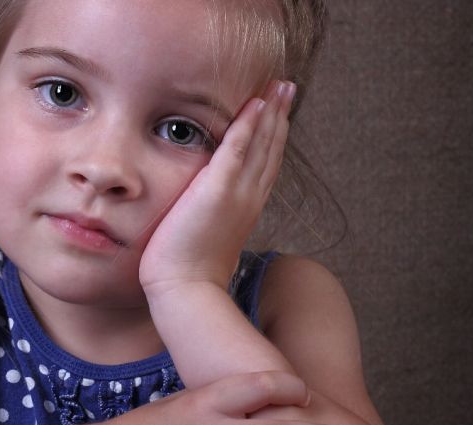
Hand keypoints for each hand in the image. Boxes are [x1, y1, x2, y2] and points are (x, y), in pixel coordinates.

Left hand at [140, 80, 295, 295]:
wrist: (185, 290)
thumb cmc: (190, 271)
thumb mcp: (208, 237)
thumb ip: (213, 217)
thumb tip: (207, 210)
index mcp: (247, 208)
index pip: (265, 164)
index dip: (274, 136)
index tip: (278, 112)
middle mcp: (249, 197)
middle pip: (271, 148)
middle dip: (279, 115)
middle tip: (287, 87)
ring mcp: (237, 193)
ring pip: (261, 144)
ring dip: (271, 111)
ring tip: (279, 85)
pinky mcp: (217, 190)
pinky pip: (237, 149)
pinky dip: (248, 124)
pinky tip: (255, 102)